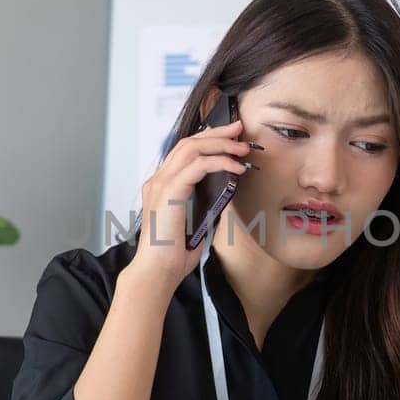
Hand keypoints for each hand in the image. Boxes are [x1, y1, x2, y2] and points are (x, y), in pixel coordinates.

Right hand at [128, 118, 252, 290]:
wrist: (158, 270)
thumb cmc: (174, 253)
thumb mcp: (196, 221)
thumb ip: (206, 204)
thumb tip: (227, 190)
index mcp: (161, 186)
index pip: (184, 152)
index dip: (207, 140)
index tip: (229, 137)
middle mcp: (158, 180)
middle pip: (188, 143)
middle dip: (216, 133)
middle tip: (239, 129)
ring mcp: (161, 183)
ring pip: (192, 148)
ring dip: (220, 144)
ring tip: (241, 147)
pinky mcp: (169, 191)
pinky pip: (198, 166)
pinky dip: (220, 162)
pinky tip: (235, 167)